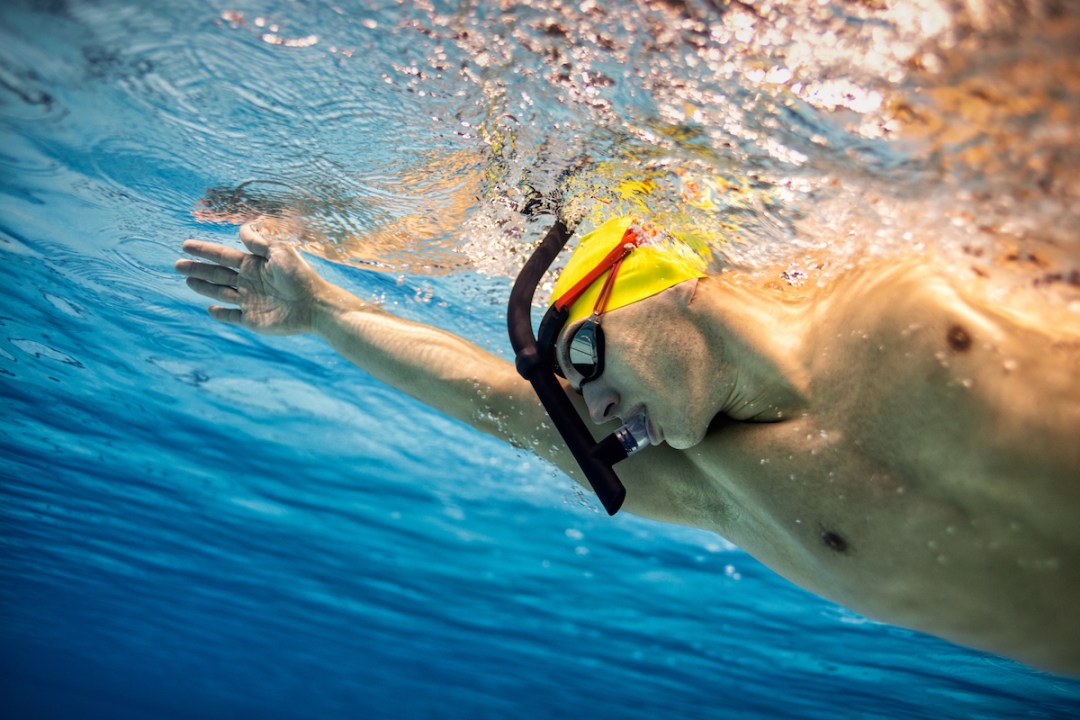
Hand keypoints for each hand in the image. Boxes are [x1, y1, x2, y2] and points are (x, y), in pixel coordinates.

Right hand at [175, 221, 329, 334]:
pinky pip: (232, 317)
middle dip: (197, 269)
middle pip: (217, 274)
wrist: (315, 305)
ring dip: (203, 287)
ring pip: (220, 293)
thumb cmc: (300, 276)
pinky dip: (221, 314)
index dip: (204, 250)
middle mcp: (250, 282)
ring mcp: (250, 301)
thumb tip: (241, 228)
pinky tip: (211, 308)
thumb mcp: (279, 252)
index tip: (185, 245)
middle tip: (177, 265)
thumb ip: (258, 242)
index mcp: (254, 265)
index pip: (223, 256)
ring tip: (187, 280)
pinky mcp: (253, 320)